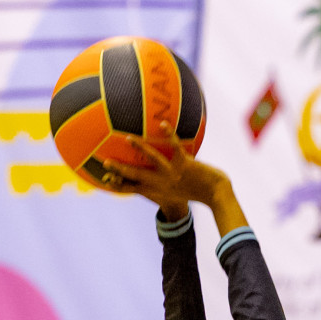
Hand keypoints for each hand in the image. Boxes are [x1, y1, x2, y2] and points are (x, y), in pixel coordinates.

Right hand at [101, 123, 228, 218]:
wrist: (216, 196)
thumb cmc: (199, 191)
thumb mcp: (180, 190)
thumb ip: (169, 182)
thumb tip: (163, 171)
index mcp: (158, 190)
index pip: (133, 189)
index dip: (118, 185)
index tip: (104, 180)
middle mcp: (162, 182)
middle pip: (135, 175)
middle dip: (119, 169)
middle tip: (103, 161)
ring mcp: (172, 173)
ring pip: (152, 159)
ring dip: (139, 148)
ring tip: (128, 138)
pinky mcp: (185, 164)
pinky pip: (174, 146)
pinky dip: (169, 134)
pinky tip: (163, 123)